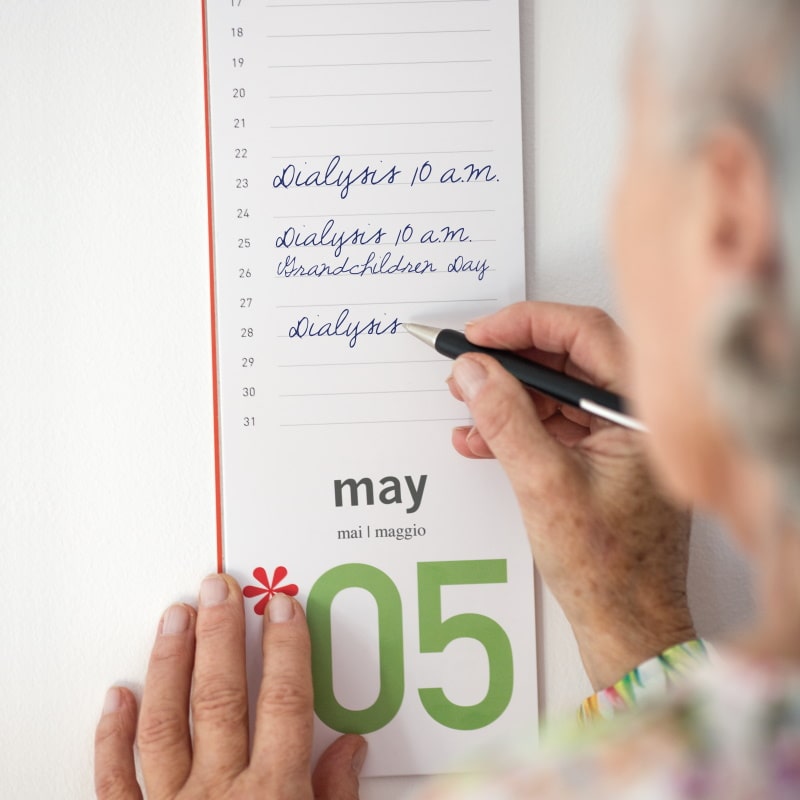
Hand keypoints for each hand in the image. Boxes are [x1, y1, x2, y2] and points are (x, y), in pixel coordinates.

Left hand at [94, 575, 364, 799]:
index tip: (284, 606)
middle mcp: (218, 798)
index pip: (286, 704)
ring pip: (165, 724)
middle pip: (221, 699)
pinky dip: (111, 737)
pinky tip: (117, 694)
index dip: (287, 649)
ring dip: (170, 664)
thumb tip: (352, 746)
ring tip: (175, 615)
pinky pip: (113, 783)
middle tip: (221, 584)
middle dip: (222, 635)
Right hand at [448, 302, 695, 689]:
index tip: (479, 335)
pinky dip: (513, 427)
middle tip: (465, 366)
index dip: (525, 324)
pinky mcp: (596, 460)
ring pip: (554, 392)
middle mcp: (632, 417)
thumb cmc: (606, 567)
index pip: (584, 334)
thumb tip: (474, 371)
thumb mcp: (544, 484)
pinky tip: (477, 439)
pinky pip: (551, 426)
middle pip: (567, 359)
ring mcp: (614, 439)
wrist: (625, 624)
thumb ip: (506, 420)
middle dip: (509, 360)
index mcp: (638, 412)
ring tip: (463, 402)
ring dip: (505, 395)